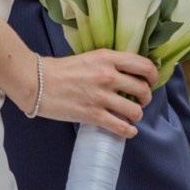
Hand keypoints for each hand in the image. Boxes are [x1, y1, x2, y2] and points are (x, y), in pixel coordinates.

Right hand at [34, 47, 155, 139]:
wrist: (37, 82)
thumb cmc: (59, 69)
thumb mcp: (89, 57)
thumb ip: (108, 63)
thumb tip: (124, 74)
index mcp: (108, 58)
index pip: (143, 66)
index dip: (153, 76)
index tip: (151, 82)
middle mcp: (108, 76)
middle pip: (142, 89)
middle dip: (146, 97)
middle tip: (141, 101)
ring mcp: (101, 97)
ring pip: (135, 110)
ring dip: (137, 115)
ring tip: (132, 116)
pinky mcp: (92, 115)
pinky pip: (120, 126)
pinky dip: (129, 131)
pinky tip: (129, 131)